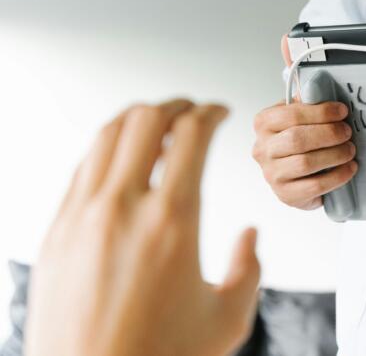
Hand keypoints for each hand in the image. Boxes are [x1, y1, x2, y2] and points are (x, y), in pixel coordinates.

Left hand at [25, 100, 260, 355]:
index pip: (192, 133)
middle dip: (175, 105)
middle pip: (146, 119)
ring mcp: (82, 218)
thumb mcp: (226, 319)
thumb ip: (249, 269)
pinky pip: (81, 169)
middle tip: (191, 110)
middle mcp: (122, 210)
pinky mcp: (56, 233)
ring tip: (156, 125)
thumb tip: (249, 239)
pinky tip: (119, 162)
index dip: (211, 111)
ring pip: (106, 135)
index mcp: (172, 222)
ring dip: (138, 120)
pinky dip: (106, 150)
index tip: (219, 112)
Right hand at [251, 36, 357, 209]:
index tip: (342, 111)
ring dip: (335, 155)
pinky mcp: (286, 195)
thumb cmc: (302, 137)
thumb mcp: (301, 106)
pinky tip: (348, 169)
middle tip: (348, 132)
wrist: (300, 175)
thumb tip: (288, 39)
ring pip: (305, 163)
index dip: (320, 112)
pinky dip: (336, 177)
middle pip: (298, 139)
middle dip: (330, 134)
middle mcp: (262, 148)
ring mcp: (272, 174)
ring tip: (350, 150)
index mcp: (264, 122)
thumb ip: (298, 75)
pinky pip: (313, 186)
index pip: (289, 114)